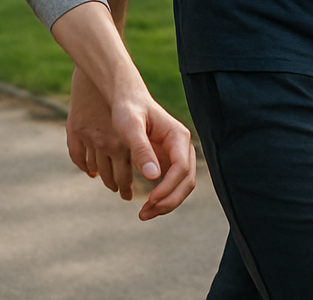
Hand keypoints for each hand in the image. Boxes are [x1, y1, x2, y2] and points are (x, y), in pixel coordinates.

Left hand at [66, 68, 197, 218]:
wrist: (126, 99)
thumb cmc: (127, 109)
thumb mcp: (129, 127)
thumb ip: (141, 150)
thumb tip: (154, 177)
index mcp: (178, 136)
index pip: (181, 168)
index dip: (168, 187)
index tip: (150, 200)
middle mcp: (182, 147)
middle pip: (187, 181)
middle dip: (169, 201)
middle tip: (145, 213)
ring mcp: (177, 155)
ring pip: (181, 186)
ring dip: (166, 203)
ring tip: (144, 214)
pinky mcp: (168, 162)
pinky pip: (171, 185)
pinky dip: (161, 198)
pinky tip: (145, 205)